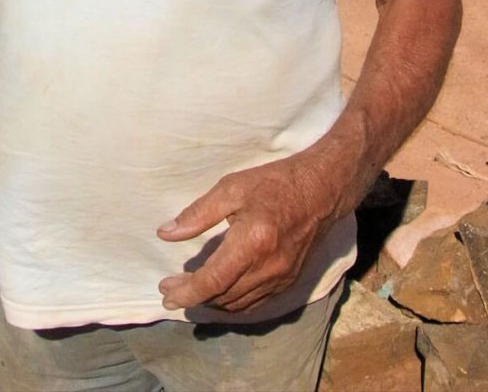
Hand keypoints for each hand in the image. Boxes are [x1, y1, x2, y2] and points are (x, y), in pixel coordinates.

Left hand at [156, 150, 343, 312]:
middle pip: (223, 297)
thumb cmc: (274, 183)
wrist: (321, 190)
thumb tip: (166, 233)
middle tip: (170, 290)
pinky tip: (219, 293)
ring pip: (238, 305)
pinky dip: (232, 303)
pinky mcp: (288, 282)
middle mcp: (268, 267)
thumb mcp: (232, 188)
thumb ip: (199, 214)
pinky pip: (255, 303)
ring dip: (211, 302)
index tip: (166, 293)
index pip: (214, 280)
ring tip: (189, 291)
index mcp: (253, 242)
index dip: (187, 292)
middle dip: (193, 298)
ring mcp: (280, 278)